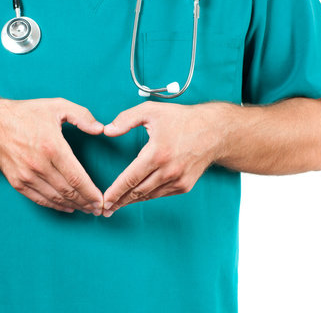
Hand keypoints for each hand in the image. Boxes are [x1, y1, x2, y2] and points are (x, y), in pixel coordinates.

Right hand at [0, 98, 104, 214]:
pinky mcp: (17, 182)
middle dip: (86, 203)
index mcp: (52, 147)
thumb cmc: (26, 114)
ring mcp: (26, 176)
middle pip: (68, 191)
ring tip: (86, 209)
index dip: (91, 192)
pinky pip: (40, 199)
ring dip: (73, 206)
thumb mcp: (57, 105)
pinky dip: (55, 206)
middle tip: (98, 208)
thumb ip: (82, 115)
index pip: (77, 178)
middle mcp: (39, 165)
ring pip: (55, 198)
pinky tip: (67, 207)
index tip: (101, 200)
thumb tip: (100, 129)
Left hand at [101, 101, 230, 216]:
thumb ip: (126, 119)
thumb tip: (107, 130)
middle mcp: (168, 171)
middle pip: (137, 192)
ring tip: (117, 205)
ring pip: (149, 195)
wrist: (215, 131)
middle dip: (119, 201)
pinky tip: (137, 196)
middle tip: (105, 208)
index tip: (104, 201)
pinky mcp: (185, 186)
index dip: (115, 191)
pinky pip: (161, 194)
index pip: (130, 178)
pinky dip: (148, 196)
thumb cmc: (182, 119)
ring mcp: (178, 180)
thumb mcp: (151, 110)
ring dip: (132, 201)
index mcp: (157, 154)